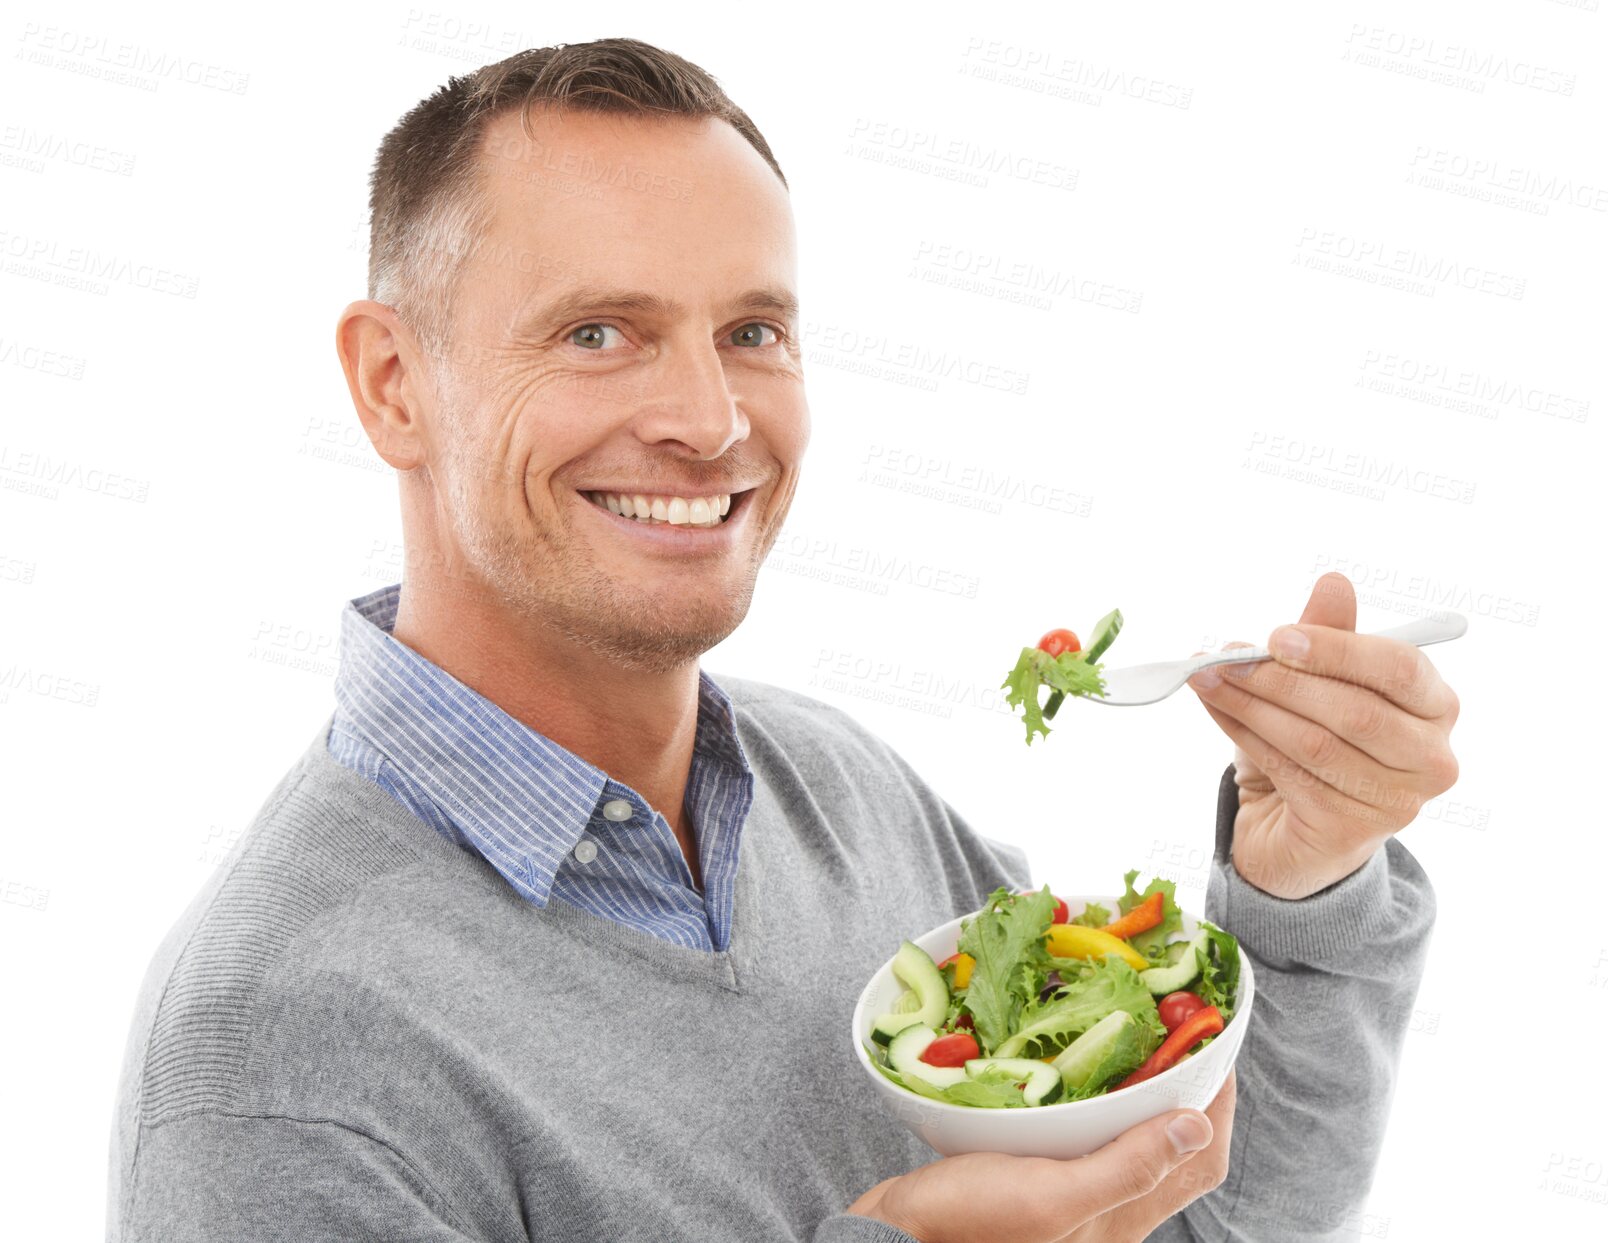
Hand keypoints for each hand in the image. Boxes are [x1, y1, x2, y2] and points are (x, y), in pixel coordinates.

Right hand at [847, 1072, 1234, 1242]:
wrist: (898, 1240)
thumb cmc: (968, 1225)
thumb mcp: (1051, 1195)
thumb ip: (1125, 1166)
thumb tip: (1194, 1124)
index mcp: (1121, 1217)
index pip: (1201, 1157)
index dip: (1218, 1099)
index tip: (1217, 1041)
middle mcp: (1107, 1208)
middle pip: (1176, 1144)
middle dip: (1189, 1085)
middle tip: (1182, 1028)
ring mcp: (1072, 1192)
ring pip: (1134, 1135)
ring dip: (1146, 1087)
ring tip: (1138, 1037)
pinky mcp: (1036, 1176)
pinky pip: (1088, 1133)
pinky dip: (1097, 1095)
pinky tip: (1073, 1067)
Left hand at [1187, 572, 1460, 898]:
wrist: (1298, 828)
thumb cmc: (1318, 740)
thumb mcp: (1322, 683)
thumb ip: (1329, 638)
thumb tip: (1334, 582)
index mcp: (1437, 706)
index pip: (1400, 668)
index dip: (1337, 649)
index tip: (1276, 636)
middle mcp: (1431, 758)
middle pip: (1354, 710)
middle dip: (1279, 680)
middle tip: (1224, 658)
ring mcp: (1396, 802)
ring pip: (1314, 741)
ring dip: (1251, 705)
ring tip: (1208, 679)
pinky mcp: (1350, 831)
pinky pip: (1290, 773)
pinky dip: (1245, 736)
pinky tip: (1219, 710)